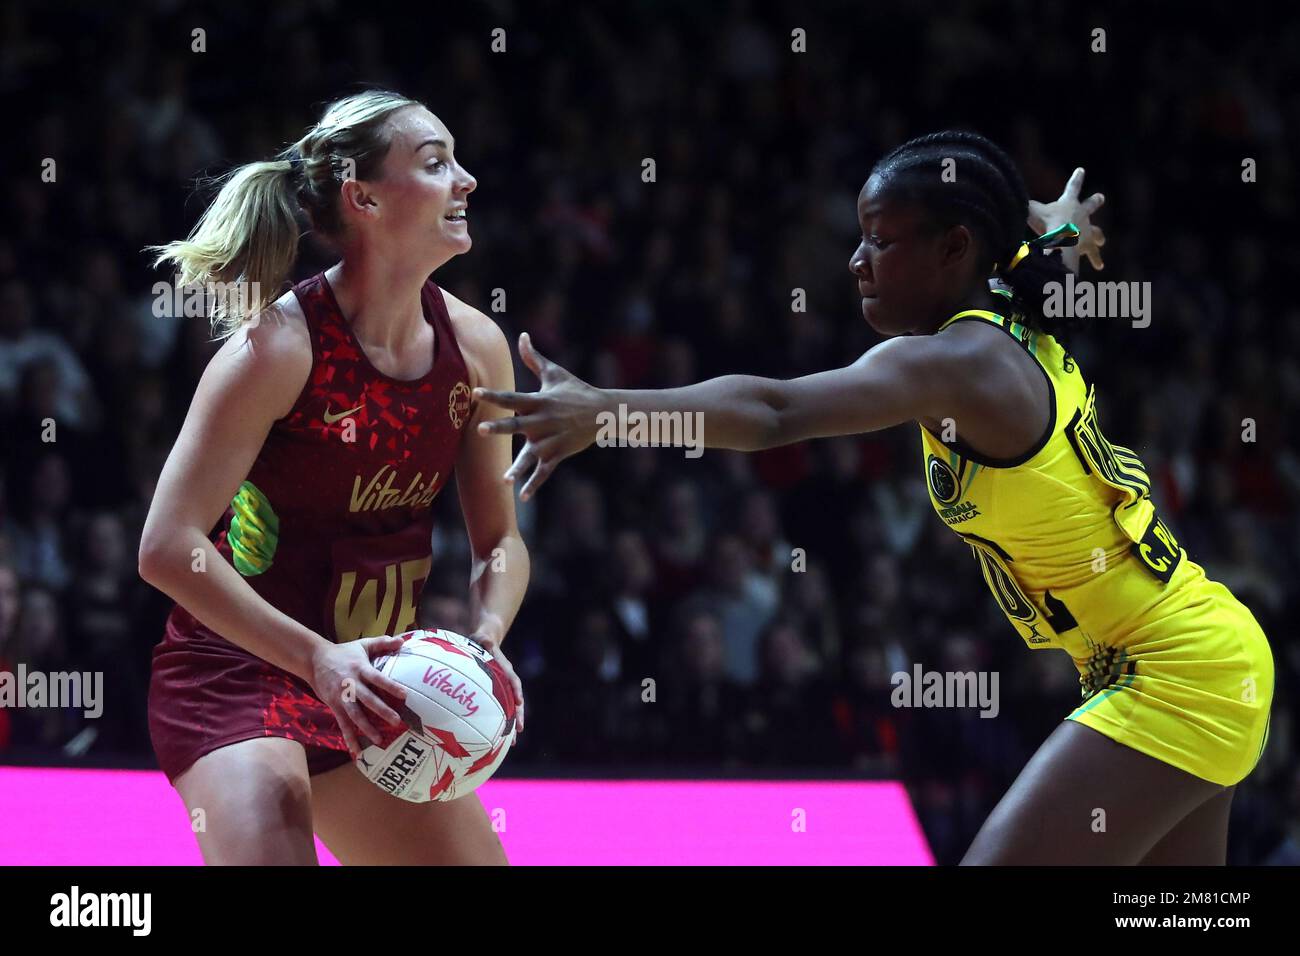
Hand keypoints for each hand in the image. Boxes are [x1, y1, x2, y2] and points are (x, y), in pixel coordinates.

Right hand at [308, 635, 409, 757]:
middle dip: (382, 711)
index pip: (378, 678)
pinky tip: (356, 750)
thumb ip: (383, 643)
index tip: (405, 695)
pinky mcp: (334, 705)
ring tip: (379, 740)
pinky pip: (343, 723)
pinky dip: (349, 737)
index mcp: (361, 668)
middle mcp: (351, 684)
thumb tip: (402, 641)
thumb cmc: (344, 652)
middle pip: (368, 699)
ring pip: (355, 715)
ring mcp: (342, 696)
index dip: (391, 686)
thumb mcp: (363, 644)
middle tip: (397, 722)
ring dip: (367, 728)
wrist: (314, 659)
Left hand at [471, 636, 525, 734]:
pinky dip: (499, 723)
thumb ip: (483, 640)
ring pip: (509, 709)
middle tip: (519, 730)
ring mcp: (502, 689)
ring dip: (511, 725)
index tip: (519, 701)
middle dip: (518, 715)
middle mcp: (506, 681)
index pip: (512, 680)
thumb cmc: (481, 640)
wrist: (485, 640)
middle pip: (515, 700)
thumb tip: (485, 640)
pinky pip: (499, 710)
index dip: (516, 690)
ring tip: (511, 743)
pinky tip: (494, 739)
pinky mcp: (495, 695)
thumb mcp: (481, 638)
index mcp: (504, 668)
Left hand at [473, 332, 606, 499]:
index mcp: (539, 402)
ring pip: (531, 455)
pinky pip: (545, 471)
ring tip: (505, 479)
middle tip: (481, 430)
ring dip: (519, 467)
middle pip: (517, 425)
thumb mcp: (555, 373)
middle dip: (500, 428)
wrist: (603, 412)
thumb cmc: (575, 390)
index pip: (512, 398)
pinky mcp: (559, 454)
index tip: (475, 393)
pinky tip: (522, 496)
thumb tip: (522, 335)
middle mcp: (543, 421)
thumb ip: (534, 358)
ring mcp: (552, 440)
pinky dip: (534, 484)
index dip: (493, 395)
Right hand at [1028, 167, 1105, 270]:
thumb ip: (1024, 207)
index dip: (1076, 178)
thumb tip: (1008, 203)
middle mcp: (1082, 214)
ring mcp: (1087, 230)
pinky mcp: (1088, 245)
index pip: (1072, 186)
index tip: (1081, 170)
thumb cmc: (1046, 222)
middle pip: (1090, 205)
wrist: (1061, 238)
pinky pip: (1093, 253)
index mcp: (1069, 202)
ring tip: (1102, 242)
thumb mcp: (1031, 211)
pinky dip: (1095, 259)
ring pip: (1096, 232)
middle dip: (1095, 201)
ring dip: (1099, 236)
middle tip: (1101, 197)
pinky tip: (1100, 266)